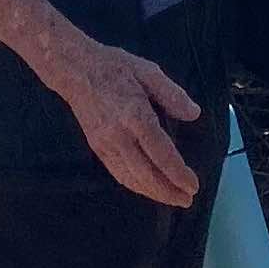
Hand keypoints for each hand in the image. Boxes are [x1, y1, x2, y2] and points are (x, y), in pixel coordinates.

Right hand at [43, 32, 204, 207]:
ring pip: (131, 178)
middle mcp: (120, 136)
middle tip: (187, 200)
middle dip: (168, 191)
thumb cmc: (114, 67)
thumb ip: (172, 94)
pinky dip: (135, 185)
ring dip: (153, 193)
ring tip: (172, 199)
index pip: (161, 154)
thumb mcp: (148, 71)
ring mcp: (106, 144)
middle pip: (146, 174)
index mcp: (136, 116)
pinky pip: (118, 173)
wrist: (75, 70)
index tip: (193, 186)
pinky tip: (146, 188)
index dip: (178, 174)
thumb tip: (194, 114)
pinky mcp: (97, 148)